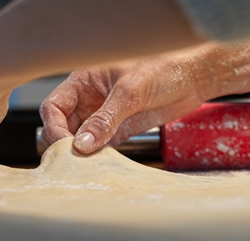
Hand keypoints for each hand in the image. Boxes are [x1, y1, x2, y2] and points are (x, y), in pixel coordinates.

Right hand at [40, 48, 215, 153]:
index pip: (55, 106)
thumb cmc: (165, 66)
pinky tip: (101, 164)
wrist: (195, 75)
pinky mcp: (121, 128)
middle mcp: (91, 98)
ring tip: (85, 166)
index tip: (65, 145)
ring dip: (81, 153)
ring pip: (81, 138)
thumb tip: (83, 143)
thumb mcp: (131, 91)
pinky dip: (99, 157)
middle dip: (64, 144)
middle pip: (63, 125)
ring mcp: (105, 115)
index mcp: (84, 80)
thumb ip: (106, 118)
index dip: (54, 126)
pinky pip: (102, 146)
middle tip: (71, 161)